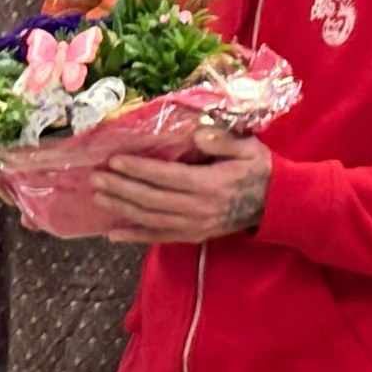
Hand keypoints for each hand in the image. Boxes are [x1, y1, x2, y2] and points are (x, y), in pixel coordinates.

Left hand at [93, 127, 270, 244]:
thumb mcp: (247, 147)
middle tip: (96, 177)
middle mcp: (197, 209)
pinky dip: (135, 236)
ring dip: (121, 209)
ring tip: (98, 197)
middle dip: (121, 188)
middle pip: (151, 200)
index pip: (165, 177)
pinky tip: (113, 234)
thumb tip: (197, 134)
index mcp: (208, 185)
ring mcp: (194, 226)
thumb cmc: (258, 169)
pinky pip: (159, 237)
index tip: (115, 160)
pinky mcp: (193, 236)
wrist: (276, 204)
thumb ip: (222, 140)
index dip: (138, 170)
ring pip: (150, 220)